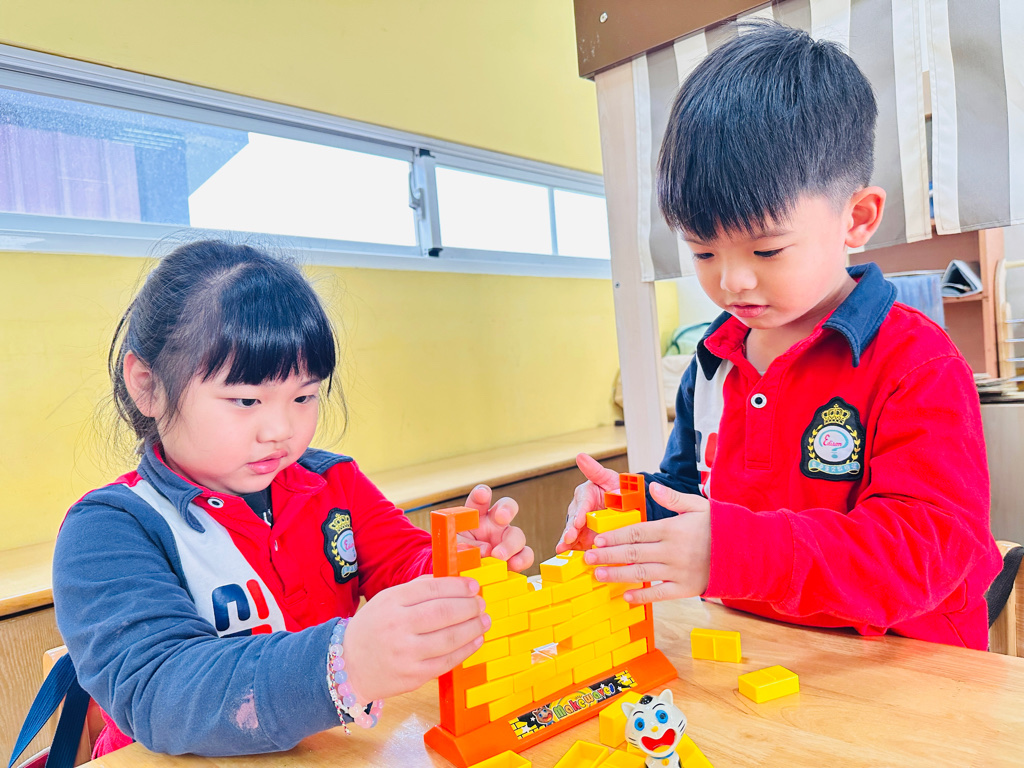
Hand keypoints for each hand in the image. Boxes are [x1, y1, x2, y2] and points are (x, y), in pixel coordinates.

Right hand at [343, 575, 488, 700]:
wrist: (347, 666)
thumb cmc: (371, 629)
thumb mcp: (386, 600)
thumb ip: (416, 589)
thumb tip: (449, 580)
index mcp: (391, 602)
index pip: (432, 589)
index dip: (458, 586)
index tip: (473, 586)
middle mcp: (398, 626)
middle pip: (443, 612)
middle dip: (469, 607)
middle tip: (481, 603)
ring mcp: (406, 653)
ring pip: (449, 638)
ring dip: (473, 628)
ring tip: (484, 620)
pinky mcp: (414, 676)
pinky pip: (447, 661)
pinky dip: (466, 650)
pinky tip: (476, 640)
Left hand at [457, 485, 533, 572]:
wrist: (460, 575)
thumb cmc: (455, 556)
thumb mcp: (452, 548)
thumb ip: (465, 546)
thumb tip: (486, 550)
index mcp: (474, 516)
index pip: (478, 500)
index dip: (481, 494)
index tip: (482, 495)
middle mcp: (493, 524)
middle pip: (506, 507)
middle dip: (506, 509)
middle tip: (502, 517)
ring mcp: (505, 540)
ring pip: (517, 534)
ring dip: (510, 544)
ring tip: (499, 556)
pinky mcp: (514, 556)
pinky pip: (525, 554)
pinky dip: (522, 559)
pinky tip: (514, 565)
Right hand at [555, 453, 620, 553]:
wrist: (630, 507)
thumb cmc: (619, 489)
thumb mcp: (610, 478)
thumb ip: (595, 470)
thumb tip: (580, 456)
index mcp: (585, 494)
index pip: (582, 503)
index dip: (580, 513)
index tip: (579, 521)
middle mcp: (580, 510)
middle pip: (574, 520)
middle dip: (571, 530)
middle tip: (569, 538)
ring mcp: (582, 525)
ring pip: (573, 532)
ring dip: (568, 541)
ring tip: (563, 550)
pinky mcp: (584, 536)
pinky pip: (578, 543)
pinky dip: (573, 550)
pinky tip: (568, 556)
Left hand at [582, 483, 710, 602]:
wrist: (746, 552)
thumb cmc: (719, 527)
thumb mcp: (698, 506)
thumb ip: (673, 499)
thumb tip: (652, 487)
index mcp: (672, 529)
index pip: (636, 532)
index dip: (614, 536)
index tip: (597, 539)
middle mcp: (672, 551)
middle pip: (632, 553)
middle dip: (607, 556)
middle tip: (587, 558)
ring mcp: (678, 571)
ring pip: (641, 573)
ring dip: (617, 575)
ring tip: (598, 575)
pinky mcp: (686, 588)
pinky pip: (660, 594)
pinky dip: (642, 597)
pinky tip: (625, 596)